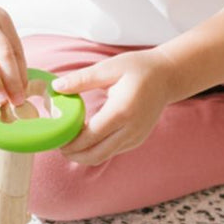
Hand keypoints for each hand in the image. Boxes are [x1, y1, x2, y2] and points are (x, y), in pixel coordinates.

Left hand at [53, 48, 178, 165]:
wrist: (168, 76)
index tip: (55, 135)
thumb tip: (57, 87)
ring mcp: (136, 137)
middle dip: (73, 154)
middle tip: (57, 143)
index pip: (90, 136)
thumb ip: (82, 79)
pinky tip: (85, 138)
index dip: (70, 141)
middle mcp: (131, 129)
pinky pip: (112, 151)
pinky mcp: (137, 140)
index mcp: (122, 111)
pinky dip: (96, 149)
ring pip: (103, 156)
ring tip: (68, 142)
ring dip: (83, 154)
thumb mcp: (110, 67)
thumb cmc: (139, 68)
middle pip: (95, 154)